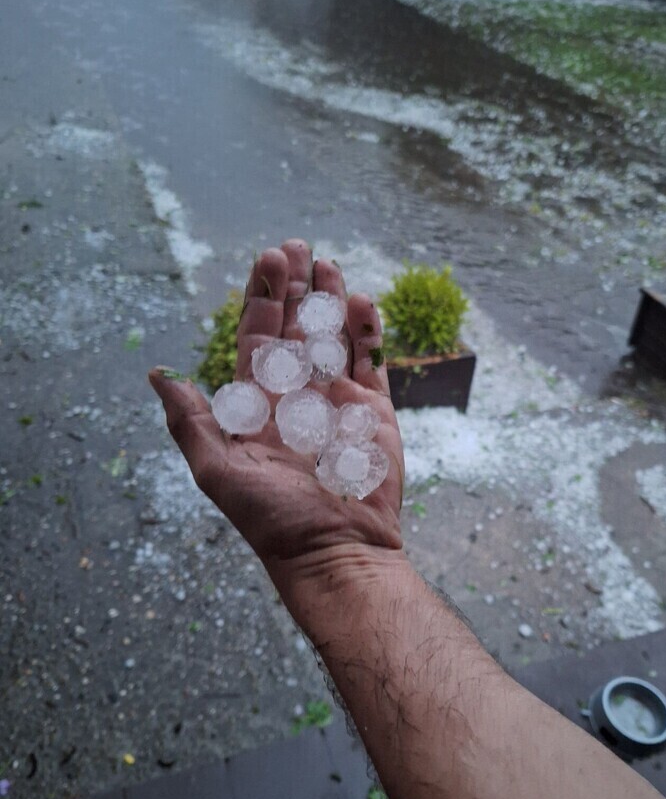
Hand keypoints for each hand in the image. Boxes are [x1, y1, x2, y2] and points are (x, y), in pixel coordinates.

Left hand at [149, 240, 404, 585]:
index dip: (261, 298)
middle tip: (296, 246)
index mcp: (259, 406)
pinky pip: (372, 364)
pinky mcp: (375, 415)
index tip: (268, 260)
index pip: (257, 338)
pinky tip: (362, 302)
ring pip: (333, 339)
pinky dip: (368, 334)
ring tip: (329, 263)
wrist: (336, 552)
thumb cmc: (274, 520)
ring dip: (330, 301)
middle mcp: (297, 398)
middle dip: (295, 288)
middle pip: (295, 329)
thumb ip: (191, 423)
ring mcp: (338, 402)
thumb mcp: (219, 472)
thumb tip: (158, 375)